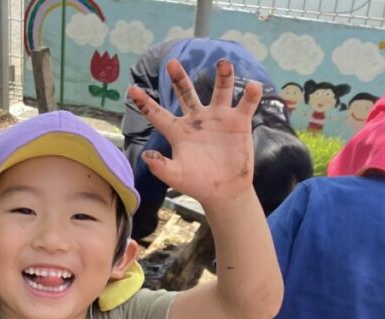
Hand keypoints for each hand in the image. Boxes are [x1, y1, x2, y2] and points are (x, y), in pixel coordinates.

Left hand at [126, 59, 259, 204]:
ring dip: (223, 76)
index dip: (145, 103)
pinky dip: (250, 95)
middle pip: (187, 93)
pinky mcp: (239, 122)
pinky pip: (245, 104)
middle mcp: (197, 119)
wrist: (225, 190)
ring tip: (223, 63)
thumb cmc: (198, 183)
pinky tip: (252, 87)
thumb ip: (162, 168)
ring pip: (221, 91)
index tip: (131, 89)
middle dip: (179, 79)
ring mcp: (219, 118)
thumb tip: (146, 157)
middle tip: (172, 63)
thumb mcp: (177, 177)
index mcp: (178, 131)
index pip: (158, 114)